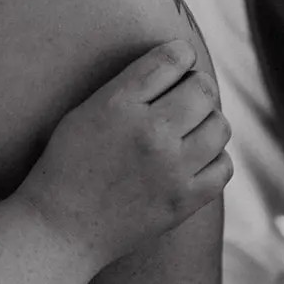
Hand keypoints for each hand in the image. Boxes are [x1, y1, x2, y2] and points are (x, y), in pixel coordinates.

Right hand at [12, 39, 232, 272]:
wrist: (59, 229)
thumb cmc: (69, 164)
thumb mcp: (88, 110)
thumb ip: (132, 85)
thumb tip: (181, 60)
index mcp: (119, 104)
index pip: (173, 58)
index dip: (182, 54)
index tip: (180, 61)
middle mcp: (150, 134)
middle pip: (203, 89)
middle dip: (198, 87)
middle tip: (186, 97)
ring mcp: (171, 169)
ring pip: (220, 126)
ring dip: (209, 121)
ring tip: (191, 129)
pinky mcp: (183, 201)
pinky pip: (223, 166)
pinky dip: (215, 158)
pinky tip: (196, 159)